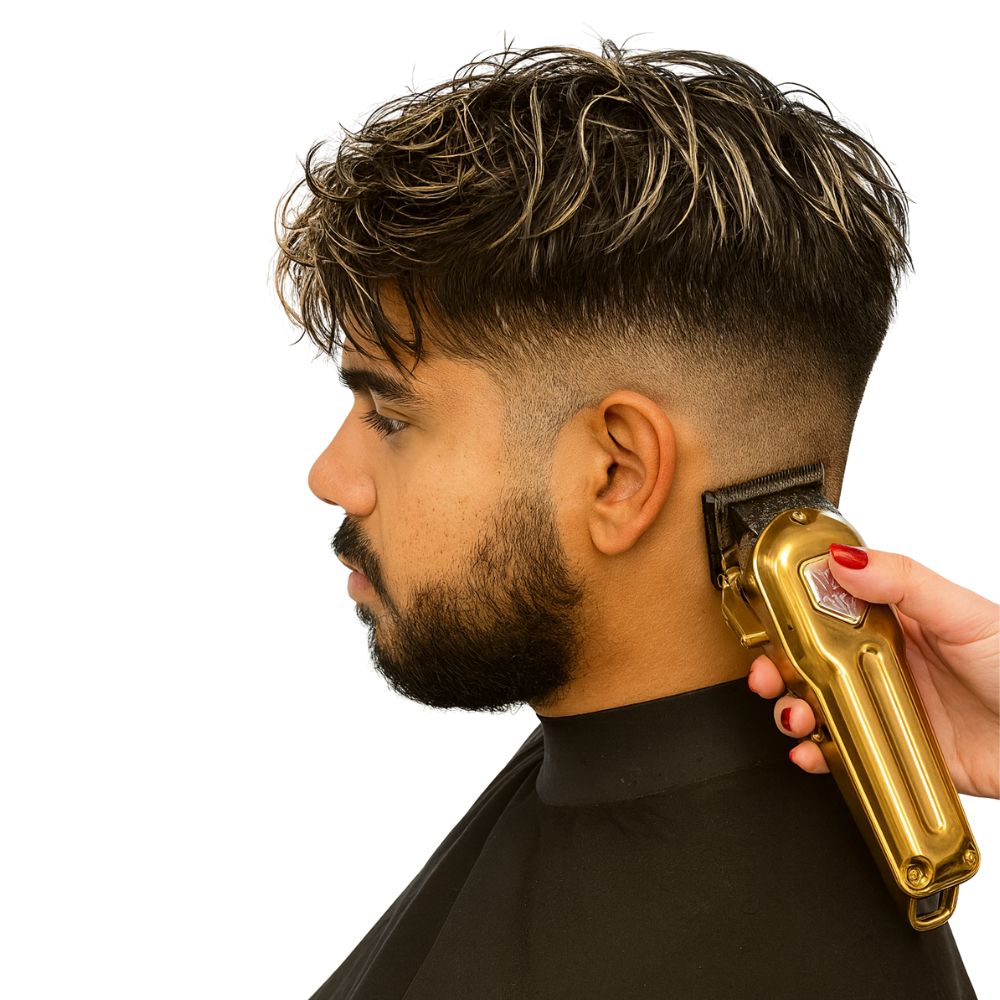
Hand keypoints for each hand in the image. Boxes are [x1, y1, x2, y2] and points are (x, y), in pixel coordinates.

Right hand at [748, 544, 999, 798]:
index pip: (824, 605)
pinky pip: (840, 752)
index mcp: (892, 618)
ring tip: (796, 714)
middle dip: (777, 665)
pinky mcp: (889, 750)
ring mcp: (881, 705)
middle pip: (807, 659)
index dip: (788, 610)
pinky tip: (814, 750)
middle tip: (768, 672)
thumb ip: (904, 581)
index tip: (768, 615)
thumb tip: (847, 558)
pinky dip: (817, 754)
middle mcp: (880, 660)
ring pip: (815, 705)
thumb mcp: (962, 614)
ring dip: (792, 710)